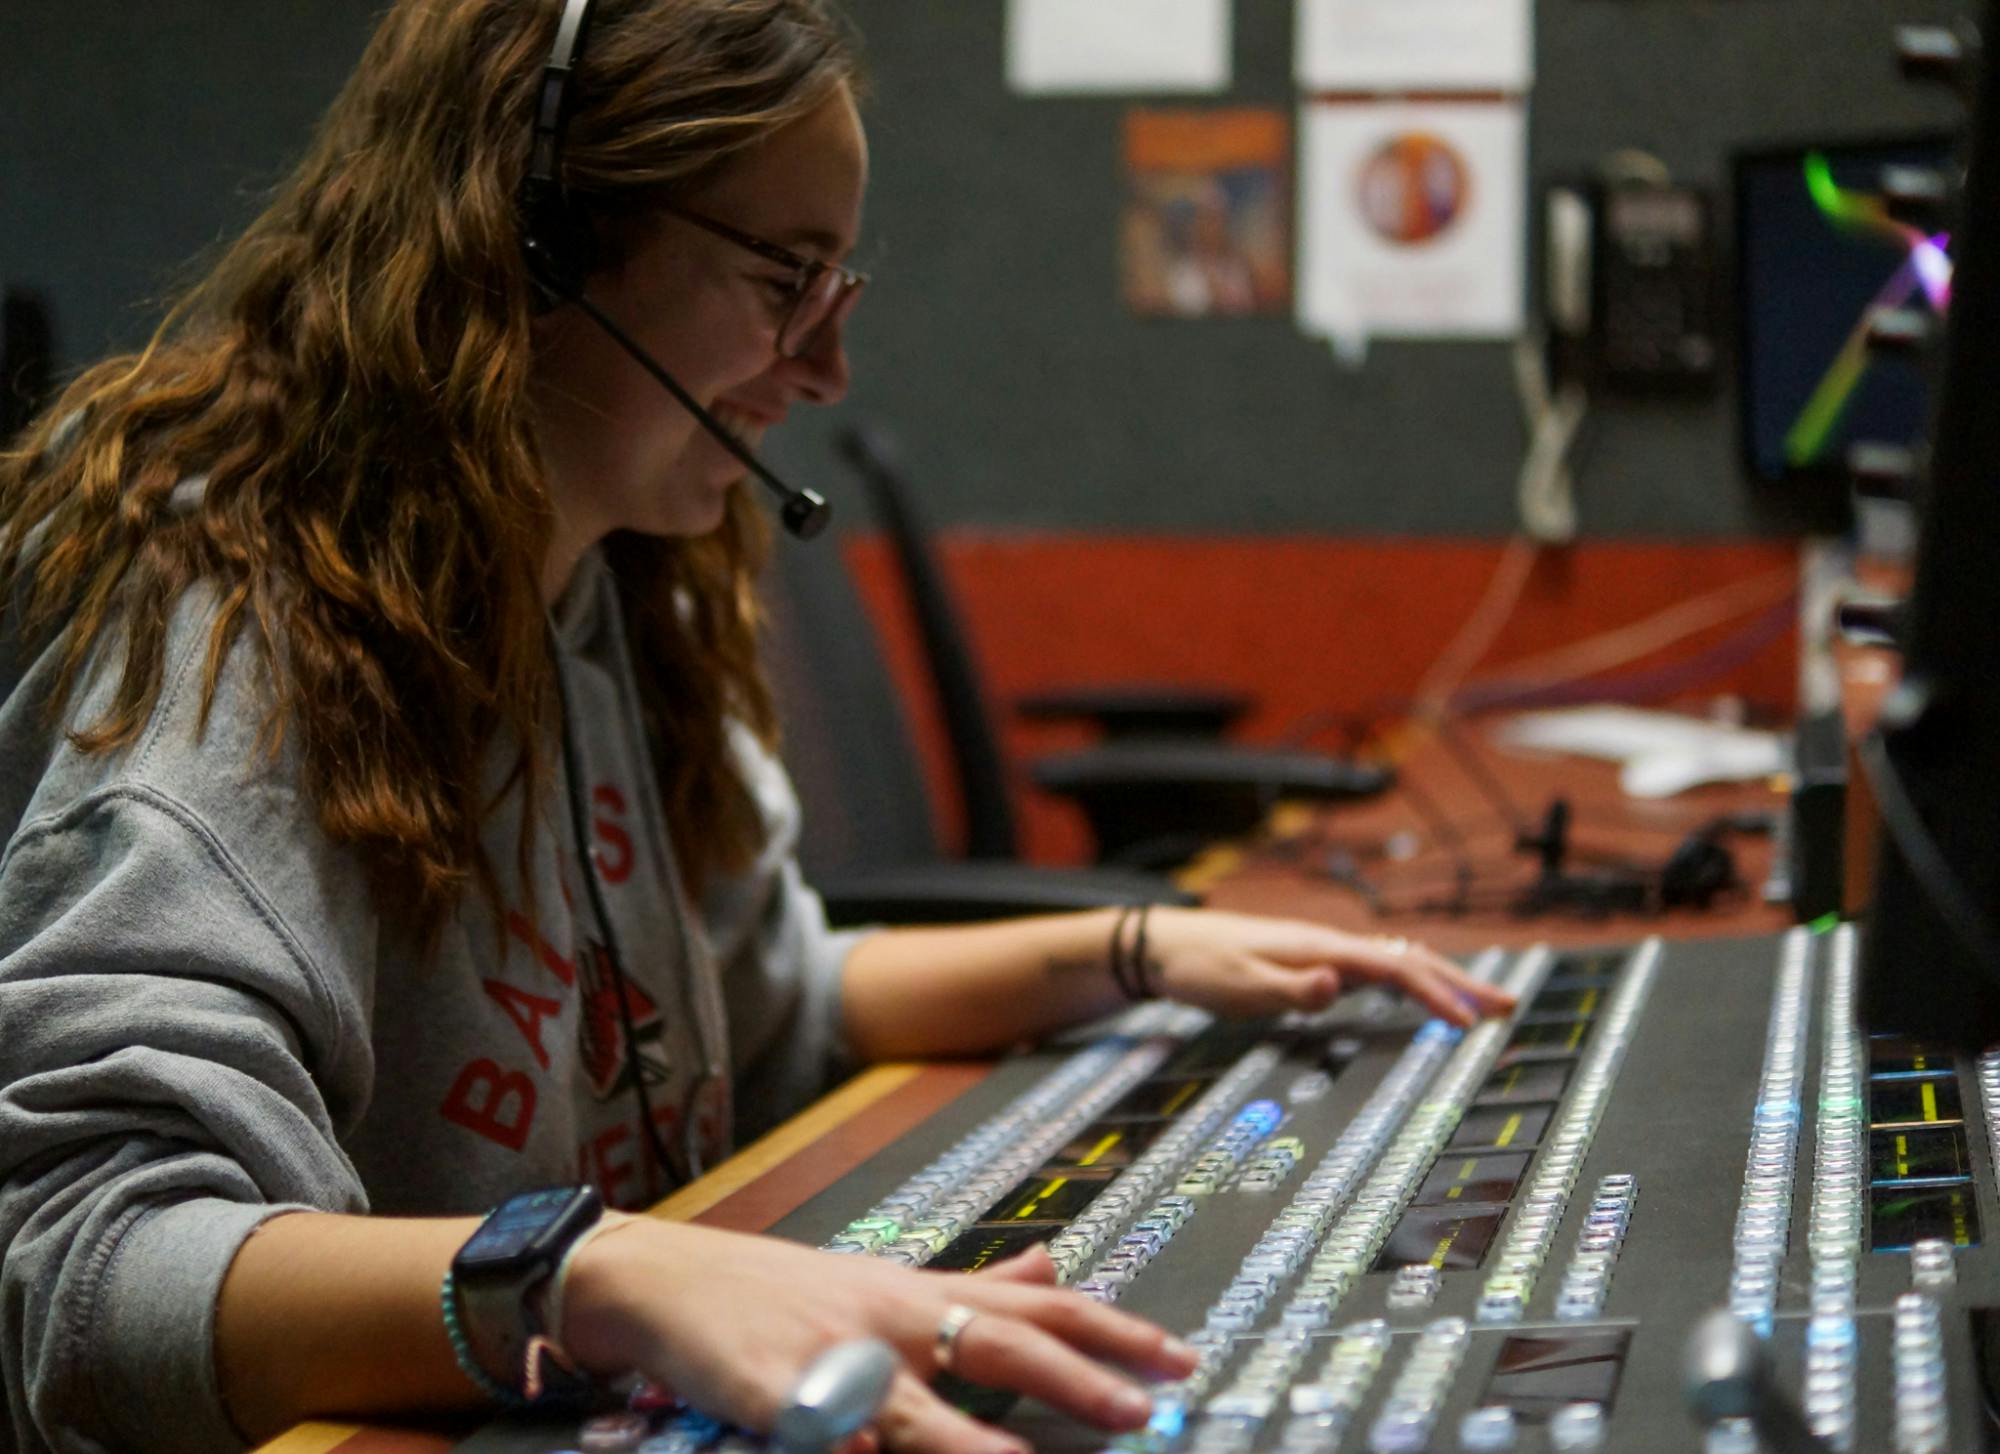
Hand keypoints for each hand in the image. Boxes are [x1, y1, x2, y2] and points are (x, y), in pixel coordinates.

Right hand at [561, 1224, 1195, 1453]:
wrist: (658, 1279)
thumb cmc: (779, 1291)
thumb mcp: (887, 1282)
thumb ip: (977, 1283)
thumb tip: (1057, 1267)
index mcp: (919, 1295)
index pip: (1034, 1310)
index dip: (1111, 1332)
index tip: (1180, 1358)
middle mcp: (887, 1317)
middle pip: (992, 1340)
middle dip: (1070, 1379)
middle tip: (1139, 1410)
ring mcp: (827, 1354)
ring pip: (911, 1400)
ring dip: (968, 1439)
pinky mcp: (765, 1390)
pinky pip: (812, 1423)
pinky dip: (838, 1439)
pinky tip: (858, 1453)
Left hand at [1140, 907, 1515, 1025]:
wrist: (1165, 944)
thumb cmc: (1202, 967)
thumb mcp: (1242, 986)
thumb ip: (1292, 990)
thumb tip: (1337, 986)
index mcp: (1322, 950)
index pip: (1395, 970)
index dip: (1436, 997)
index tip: (1470, 1025)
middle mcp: (1330, 944)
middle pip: (1410, 959)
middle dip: (1461, 983)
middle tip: (1508, 1007)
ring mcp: (1324, 949)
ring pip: (1398, 959)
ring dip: (1442, 979)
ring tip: (1480, 1000)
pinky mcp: (1313, 959)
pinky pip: (1378, 965)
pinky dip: (1411, 976)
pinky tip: (1418, 986)